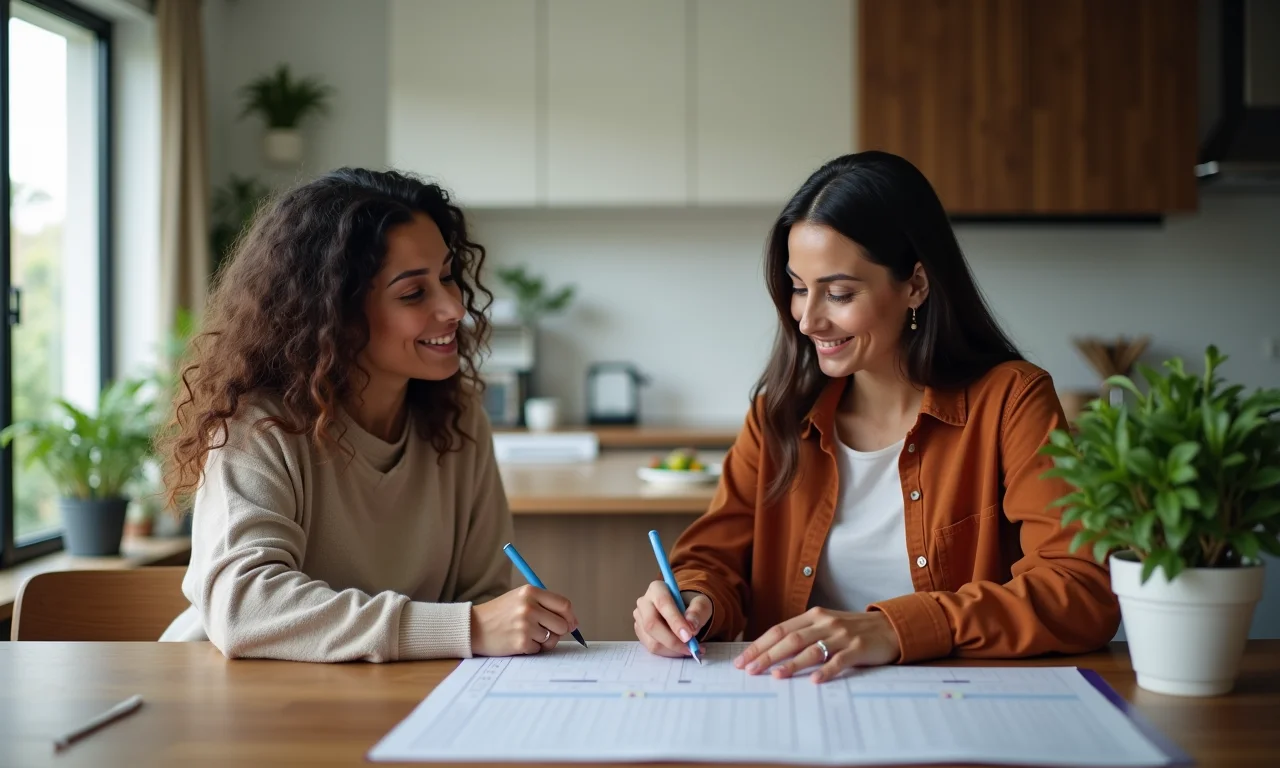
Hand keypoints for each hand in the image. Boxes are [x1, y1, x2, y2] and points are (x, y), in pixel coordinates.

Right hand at [471, 584, 578, 656]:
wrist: (473, 627)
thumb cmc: (499, 614)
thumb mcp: (520, 598)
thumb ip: (544, 605)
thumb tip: (572, 622)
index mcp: (530, 592)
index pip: (564, 604)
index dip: (570, 616)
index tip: (571, 624)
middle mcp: (529, 606)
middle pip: (562, 624)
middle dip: (557, 631)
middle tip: (544, 631)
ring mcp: (525, 625)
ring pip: (552, 638)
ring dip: (544, 640)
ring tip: (528, 635)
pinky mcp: (521, 642)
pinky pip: (539, 649)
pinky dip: (532, 648)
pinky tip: (518, 642)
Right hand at [633, 580, 711, 657]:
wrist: (683, 612)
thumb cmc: (691, 605)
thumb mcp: (701, 603)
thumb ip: (698, 612)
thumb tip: (691, 626)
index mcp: (657, 588)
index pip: (663, 603)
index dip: (675, 621)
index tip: (688, 636)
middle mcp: (644, 602)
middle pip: (651, 624)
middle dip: (672, 640)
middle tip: (690, 648)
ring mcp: (639, 619)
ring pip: (652, 640)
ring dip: (673, 650)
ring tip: (691, 649)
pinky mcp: (640, 633)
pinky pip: (653, 648)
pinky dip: (670, 653)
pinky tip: (682, 649)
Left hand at [734, 607, 900, 682]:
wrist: (889, 627)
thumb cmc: (852, 630)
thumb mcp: (826, 626)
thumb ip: (804, 635)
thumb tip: (772, 653)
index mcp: (813, 616)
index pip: (779, 630)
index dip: (760, 645)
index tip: (743, 660)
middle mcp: (824, 623)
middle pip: (790, 639)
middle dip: (767, 655)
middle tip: (750, 670)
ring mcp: (841, 635)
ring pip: (811, 649)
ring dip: (791, 664)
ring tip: (775, 676)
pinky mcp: (858, 649)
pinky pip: (838, 660)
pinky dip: (825, 671)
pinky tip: (813, 681)